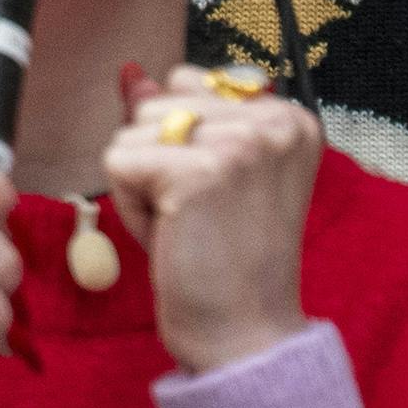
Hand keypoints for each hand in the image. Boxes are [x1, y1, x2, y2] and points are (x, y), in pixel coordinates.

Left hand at [103, 64, 319, 373]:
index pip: (187, 82)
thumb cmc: (228, 261)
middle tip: (199, 217)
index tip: (218, 194)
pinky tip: (172, 237)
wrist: (245, 334)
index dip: (181, 143)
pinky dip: (130, 207)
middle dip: (157, 161)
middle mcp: (274, 121)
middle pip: (156, 103)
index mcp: (289, 118)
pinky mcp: (199, 171)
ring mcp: (239, 143)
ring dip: (142, 185)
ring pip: (132, 130)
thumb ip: (177, 119)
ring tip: (187, 226)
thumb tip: (132, 73)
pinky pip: (118, 162)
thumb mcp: (210, 175)